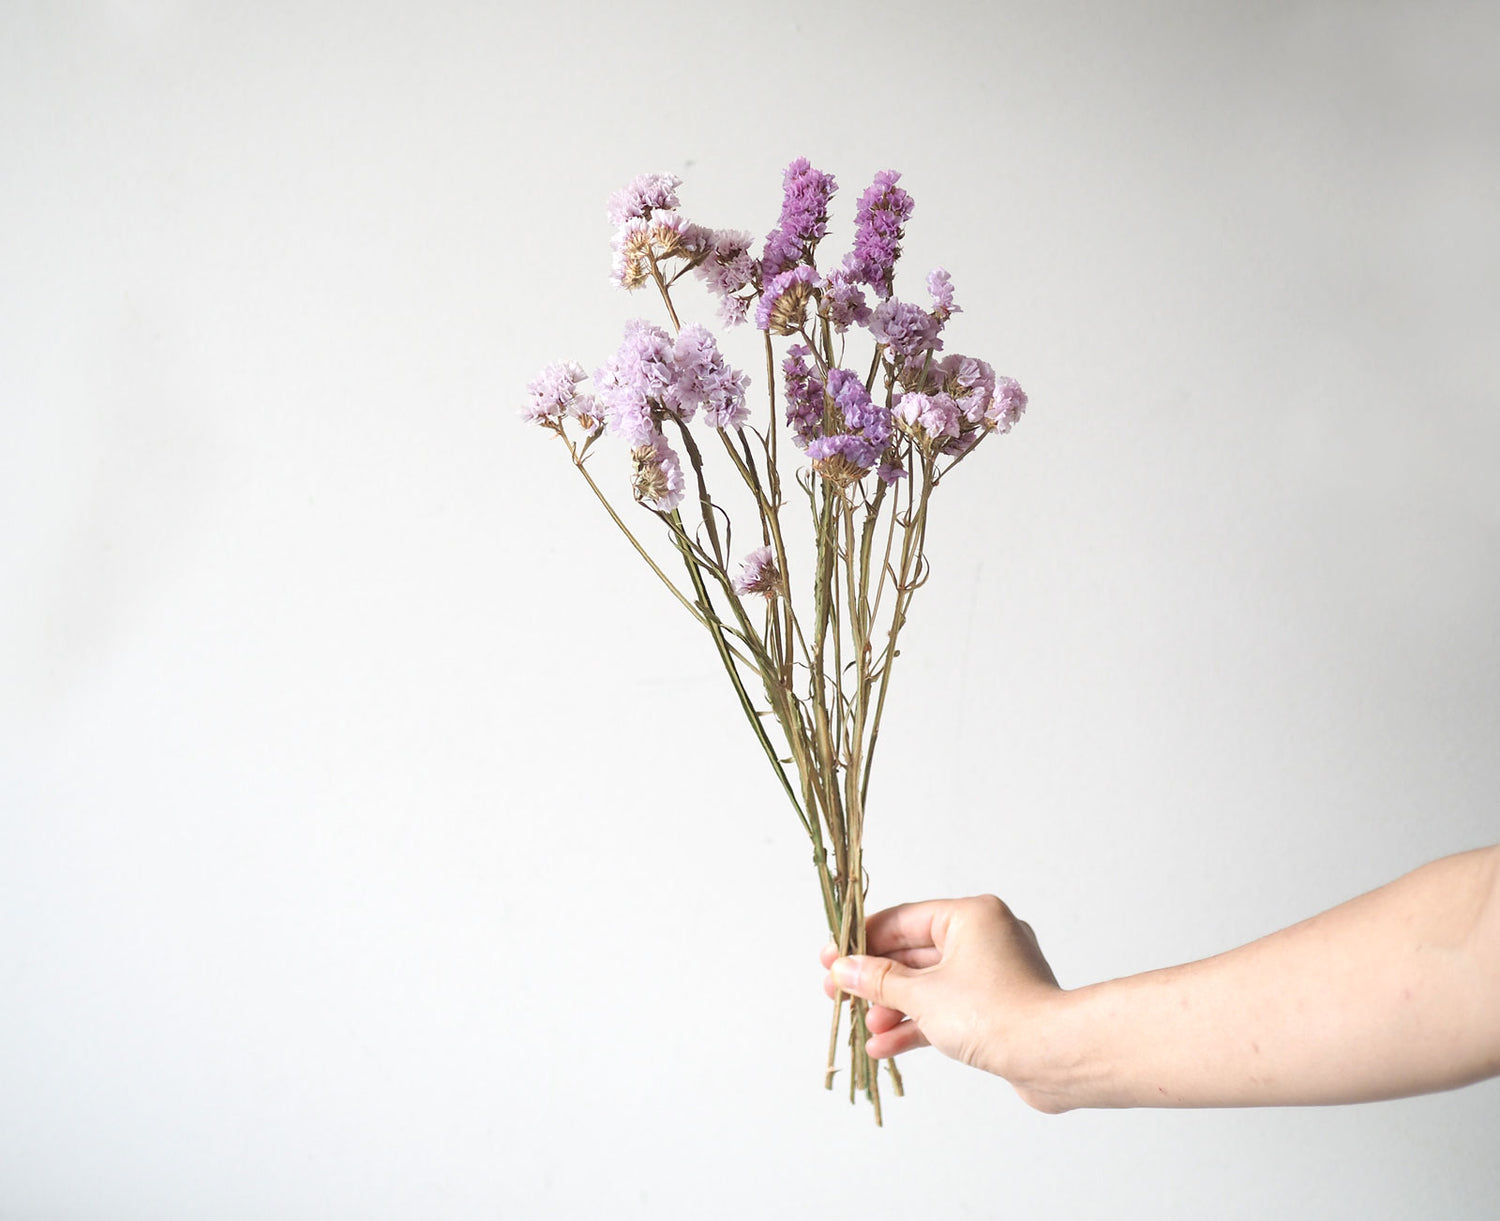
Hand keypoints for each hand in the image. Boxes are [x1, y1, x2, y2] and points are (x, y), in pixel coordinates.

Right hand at [820, 894, 1071, 1111]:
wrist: (1056, 1057)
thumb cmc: (994, 1013)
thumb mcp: (923, 995)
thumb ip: (878, 981)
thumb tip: (842, 969)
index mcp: (971, 917)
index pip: (903, 920)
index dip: (861, 940)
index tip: (830, 958)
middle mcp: (985, 938)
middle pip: (914, 953)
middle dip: (875, 980)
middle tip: (837, 994)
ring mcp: (994, 976)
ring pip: (930, 985)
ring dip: (894, 1007)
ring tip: (864, 1027)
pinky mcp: (998, 1009)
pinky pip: (948, 1010)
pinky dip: (918, 1024)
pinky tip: (885, 1045)